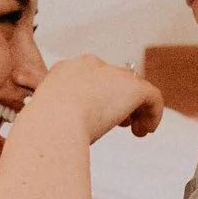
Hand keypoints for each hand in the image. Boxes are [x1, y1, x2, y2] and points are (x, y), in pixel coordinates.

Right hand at [34, 54, 163, 144]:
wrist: (53, 123)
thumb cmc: (44, 129)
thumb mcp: (48, 119)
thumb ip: (60, 118)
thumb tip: (68, 132)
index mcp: (66, 70)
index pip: (92, 77)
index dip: (100, 97)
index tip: (99, 117)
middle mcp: (90, 66)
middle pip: (115, 79)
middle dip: (119, 100)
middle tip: (121, 124)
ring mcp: (112, 74)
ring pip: (134, 87)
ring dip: (137, 108)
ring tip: (136, 130)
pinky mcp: (133, 87)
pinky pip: (152, 96)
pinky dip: (153, 114)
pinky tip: (146, 130)